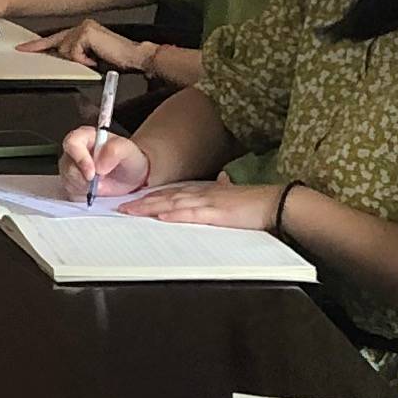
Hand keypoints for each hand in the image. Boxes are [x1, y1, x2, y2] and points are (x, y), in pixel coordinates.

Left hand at [21, 18, 152, 73]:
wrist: (135, 57)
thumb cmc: (118, 60)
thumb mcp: (90, 62)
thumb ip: (74, 60)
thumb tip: (60, 64)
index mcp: (82, 31)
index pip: (56, 38)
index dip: (38, 44)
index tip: (23, 48)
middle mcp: (82, 25)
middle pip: (57, 43)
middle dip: (51, 52)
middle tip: (42, 55)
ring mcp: (84, 27)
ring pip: (65, 50)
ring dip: (78, 61)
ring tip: (95, 61)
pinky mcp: (86, 32)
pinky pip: (74, 53)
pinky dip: (83, 61)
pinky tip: (96, 60)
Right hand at [56, 126, 149, 200]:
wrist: (131, 177)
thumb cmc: (128, 159)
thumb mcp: (129, 151)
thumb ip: (115, 151)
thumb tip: (99, 164)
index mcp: (86, 136)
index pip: (72, 143)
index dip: (80, 158)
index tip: (92, 174)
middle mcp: (75, 150)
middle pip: (67, 165)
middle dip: (83, 178)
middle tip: (99, 183)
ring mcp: (71, 167)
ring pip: (68, 180)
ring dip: (85, 187)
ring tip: (101, 184)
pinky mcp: (72, 182)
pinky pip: (71, 192)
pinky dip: (83, 194)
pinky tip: (96, 191)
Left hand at [118, 176, 286, 230]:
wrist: (275, 202)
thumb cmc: (255, 203)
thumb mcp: (233, 195)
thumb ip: (223, 191)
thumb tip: (221, 182)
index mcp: (205, 191)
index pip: (172, 193)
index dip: (151, 196)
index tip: (134, 200)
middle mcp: (202, 193)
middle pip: (165, 197)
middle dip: (142, 202)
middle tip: (121, 206)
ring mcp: (208, 202)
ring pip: (172, 204)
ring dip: (150, 207)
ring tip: (131, 211)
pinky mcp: (216, 213)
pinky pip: (190, 214)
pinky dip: (173, 215)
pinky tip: (160, 216)